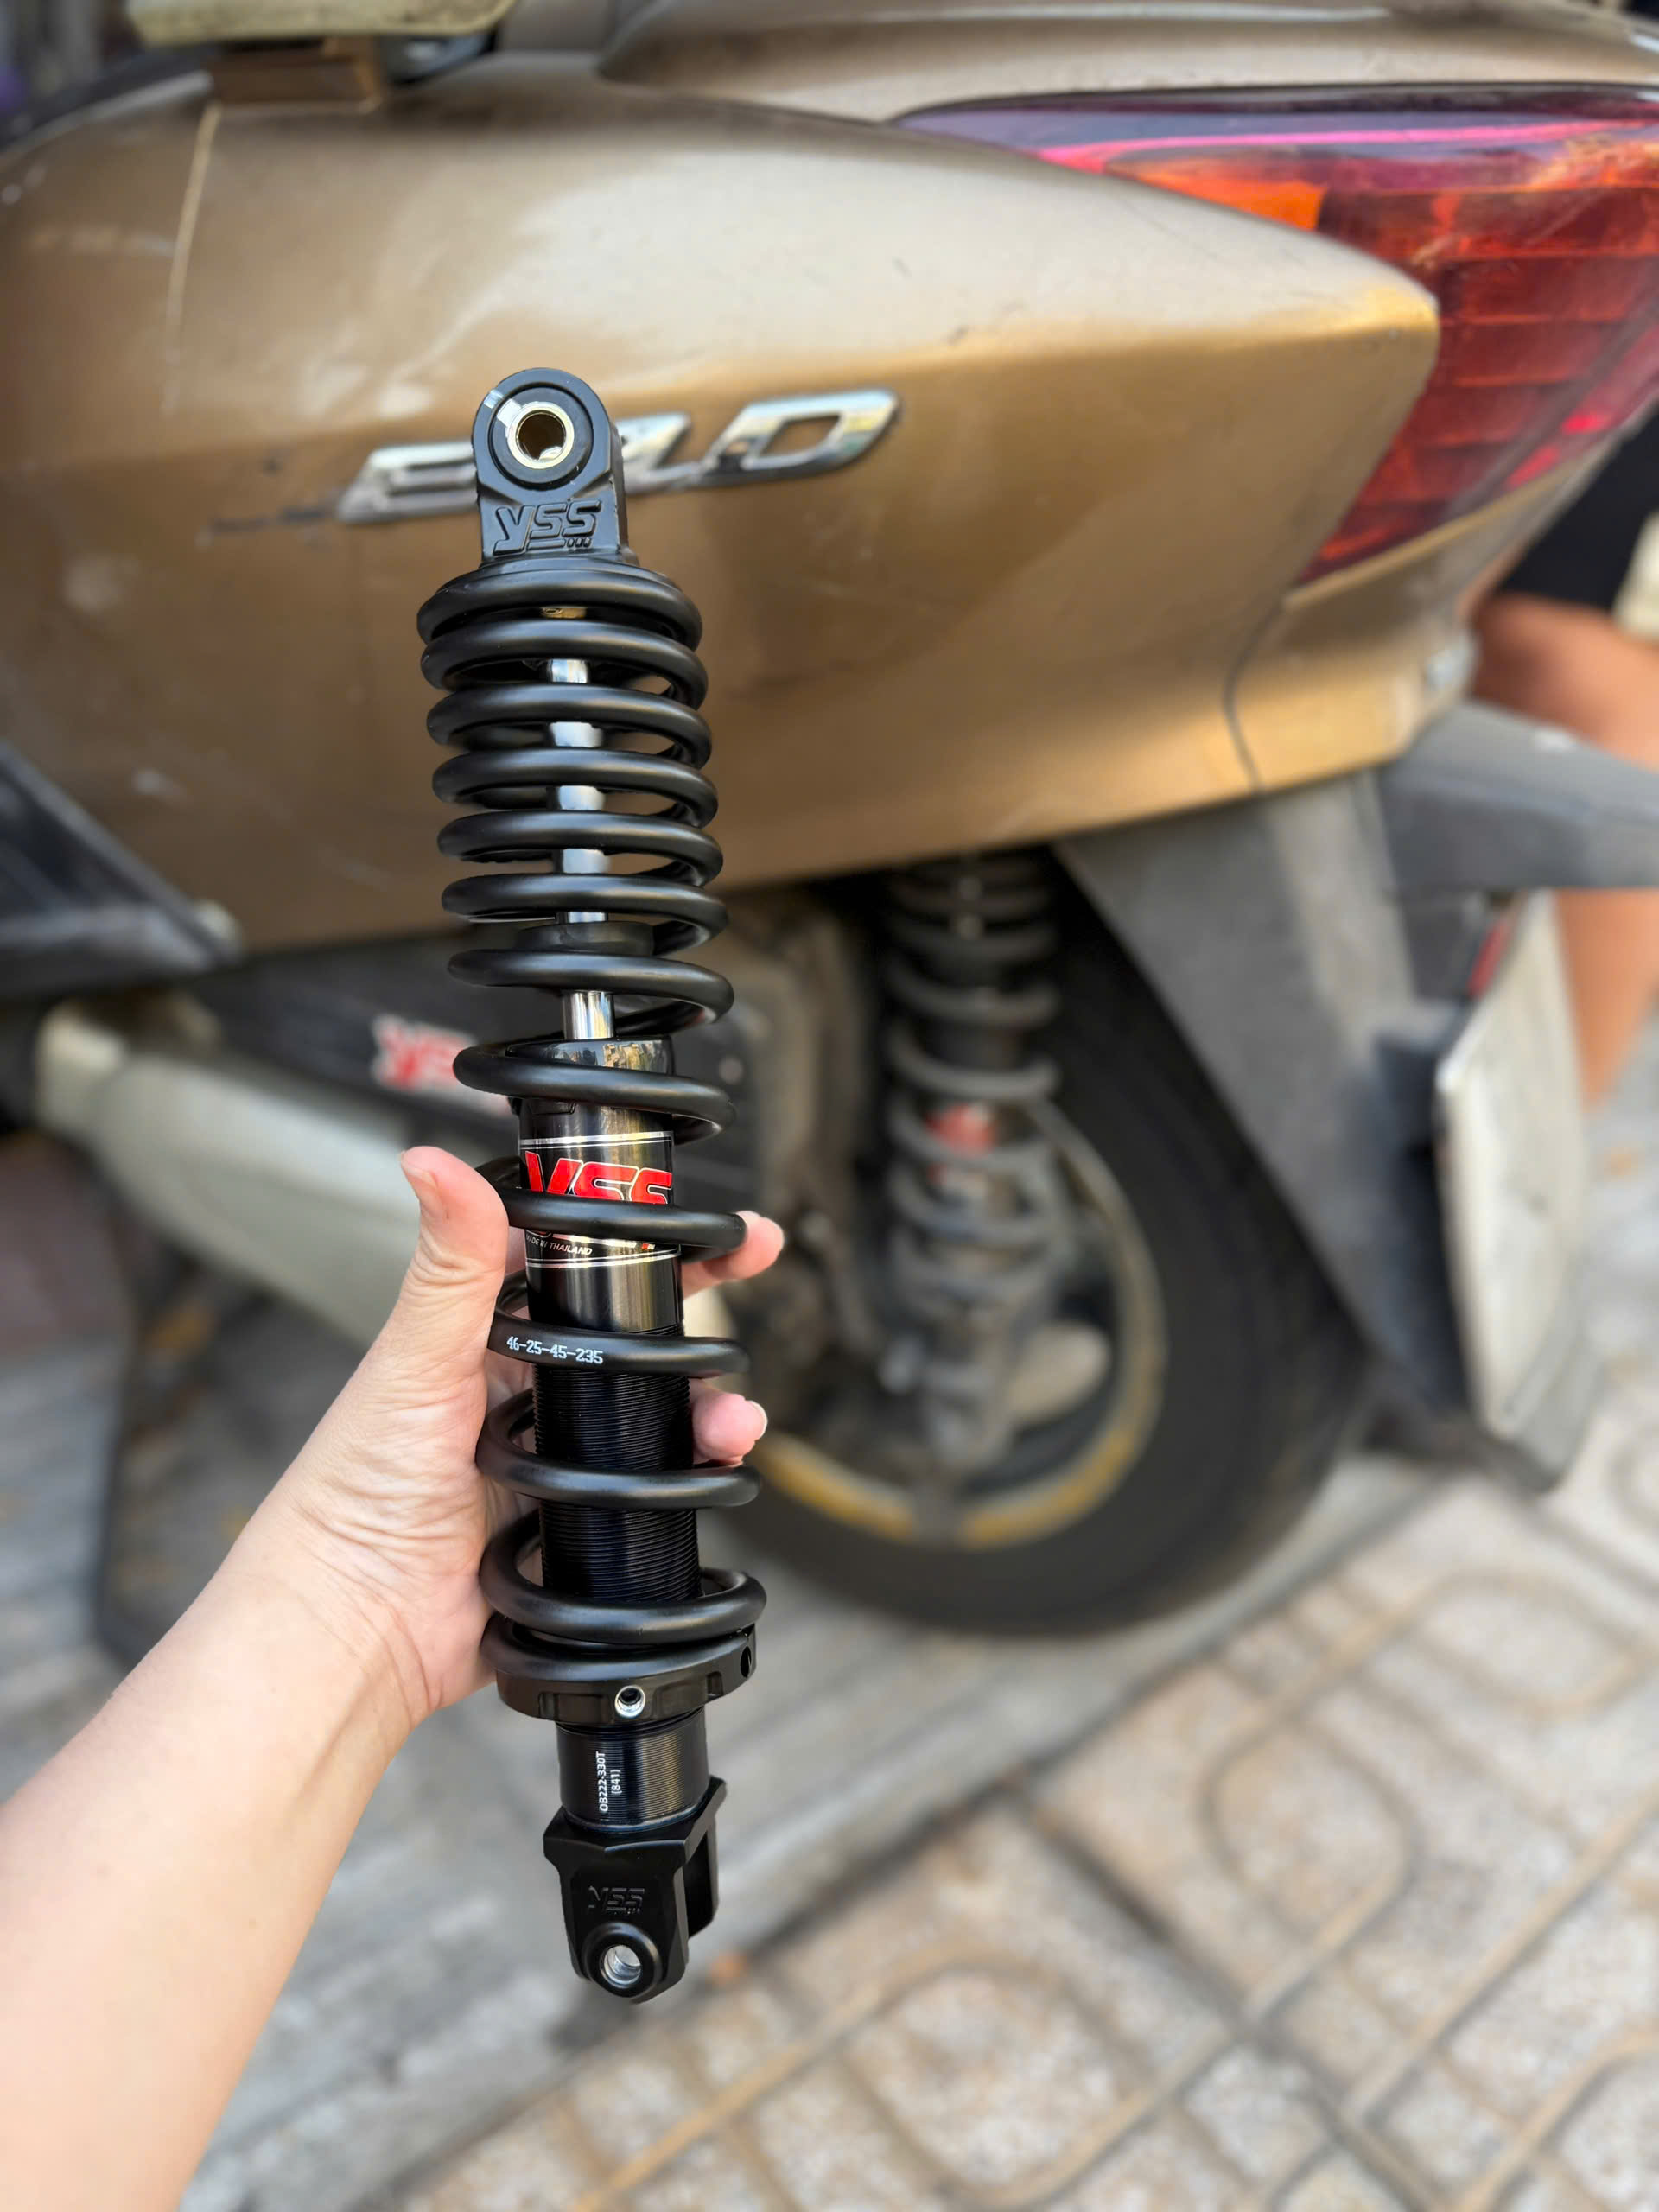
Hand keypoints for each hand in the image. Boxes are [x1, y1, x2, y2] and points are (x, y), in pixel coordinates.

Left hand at [249, 1147, 782, 1733]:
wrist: (358, 1628)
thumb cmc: (354, 1495)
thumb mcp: (414, 1363)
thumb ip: (448, 1266)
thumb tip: (430, 1161)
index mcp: (484, 1333)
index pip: (577, 1257)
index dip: (640, 1230)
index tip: (696, 1211)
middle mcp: (524, 1387)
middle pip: (633, 1331)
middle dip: (700, 1304)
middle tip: (752, 1271)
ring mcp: (555, 1454)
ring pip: (655, 1411)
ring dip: (707, 1407)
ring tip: (731, 1419)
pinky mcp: (575, 1522)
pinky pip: (652, 1490)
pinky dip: (693, 1478)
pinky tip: (709, 1472)